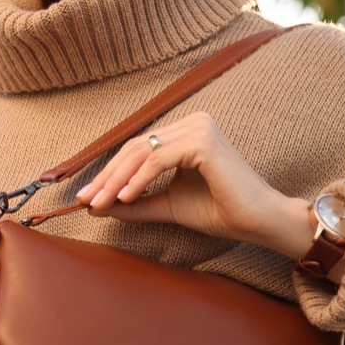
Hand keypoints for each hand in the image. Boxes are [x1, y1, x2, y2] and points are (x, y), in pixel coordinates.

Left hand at [75, 112, 313, 257]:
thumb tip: (96, 205)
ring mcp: (199, 128)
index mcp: (186, 132)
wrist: (258, 222)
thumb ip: (135, 202)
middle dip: (107, 176)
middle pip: (135, 148)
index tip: (87, 197)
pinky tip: (125, 197)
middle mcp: (192, 122)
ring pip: (143, 153)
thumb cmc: (220, 211)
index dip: (109, 172)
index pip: (137, 149)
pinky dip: (138, 179)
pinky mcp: (203, 142)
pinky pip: (159, 159)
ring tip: (100, 202)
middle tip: (86, 199)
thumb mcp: (167, 205)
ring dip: (117, 180)